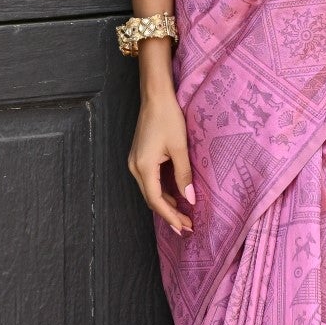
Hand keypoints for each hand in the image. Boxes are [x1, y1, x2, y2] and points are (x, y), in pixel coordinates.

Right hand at [129, 88, 194, 235]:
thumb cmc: (168, 118)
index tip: (184, 227)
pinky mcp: (139, 157)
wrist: (155, 97)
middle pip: (152, 199)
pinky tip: (175, 197)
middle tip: (186, 227)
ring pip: (150, 191)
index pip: (156, 200)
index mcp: (144, 167)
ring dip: (166, 204)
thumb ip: (184, 175)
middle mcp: (135, 168)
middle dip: (168, 214)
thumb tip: (190, 200)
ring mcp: (135, 162)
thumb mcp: (180, 148)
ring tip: (183, 216)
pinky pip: (150, 181)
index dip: (170, 216)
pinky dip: (162, 191)